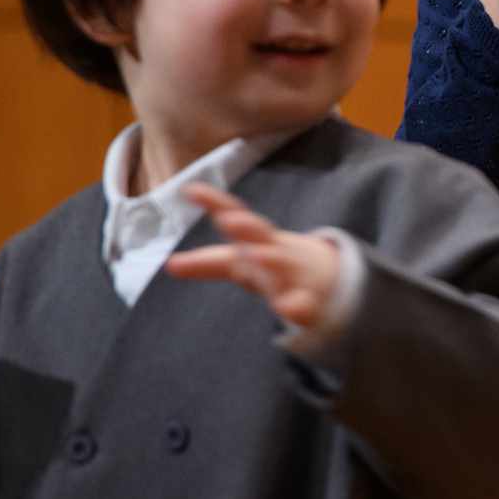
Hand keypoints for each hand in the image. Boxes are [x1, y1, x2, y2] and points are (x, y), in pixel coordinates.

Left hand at [161, 185, 342, 327]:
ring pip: (283, 265)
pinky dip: (300, 306)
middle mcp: (275, 251)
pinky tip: (292, 309)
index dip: (214, 203)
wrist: (330, 281)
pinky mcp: (310, 300)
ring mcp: (294, 273)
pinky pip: (305, 304)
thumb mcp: (241, 263)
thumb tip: (169, 264)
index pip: (234, 216)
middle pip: (261, 235)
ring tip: (260, 255)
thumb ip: (206, 263)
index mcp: (257, 239)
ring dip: (272, 259)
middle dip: (247, 227)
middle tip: (232, 220)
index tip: (190, 189)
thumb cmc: (276, 267)